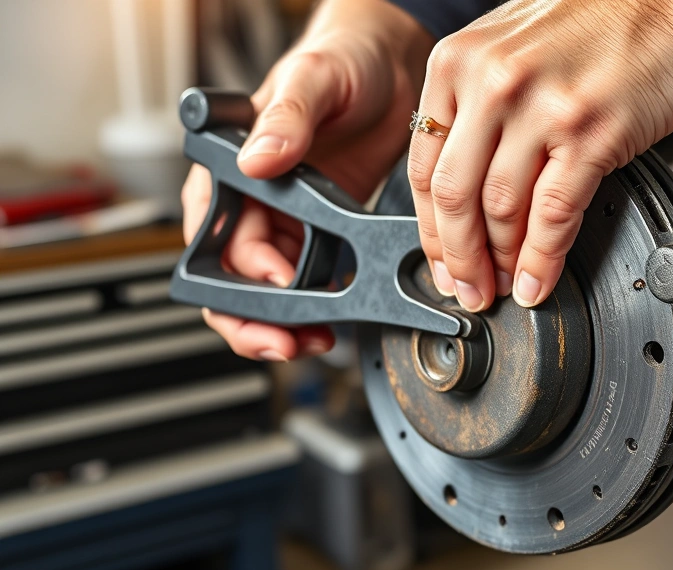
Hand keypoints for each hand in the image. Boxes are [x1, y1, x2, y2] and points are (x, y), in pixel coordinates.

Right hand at [181, 0, 433, 360]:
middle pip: (236, 280)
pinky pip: (314, 280)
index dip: (243, 274)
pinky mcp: (324, 229)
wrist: (392, 62)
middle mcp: (253, 199)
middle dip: (256, 321)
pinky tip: (342, 318)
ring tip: (316, 341)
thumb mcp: (315, 79)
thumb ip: (286, 117)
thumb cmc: (343, 57)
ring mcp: (288, 218)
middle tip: (289, 343)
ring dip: (289, 324)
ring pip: (274, 291)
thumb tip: (259, 159)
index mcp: (230, 166)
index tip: (282, 286)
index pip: (215, 237)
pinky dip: (323, 305)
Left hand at [408, 0, 672, 311]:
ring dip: (502, 263)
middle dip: (457, 258)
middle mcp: (491, 82)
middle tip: (467, 290)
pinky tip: (541, 279)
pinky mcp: (590, 132)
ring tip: (507, 287)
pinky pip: (553, 215)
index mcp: (459, 62)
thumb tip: (471, 182)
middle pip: (454, 196)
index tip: (440, 260)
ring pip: (500, 211)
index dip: (430, 230)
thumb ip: (481, 105)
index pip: (423, 166)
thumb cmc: (606, 20)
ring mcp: (540, 108)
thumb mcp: (513, 47)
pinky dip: (544, 259)